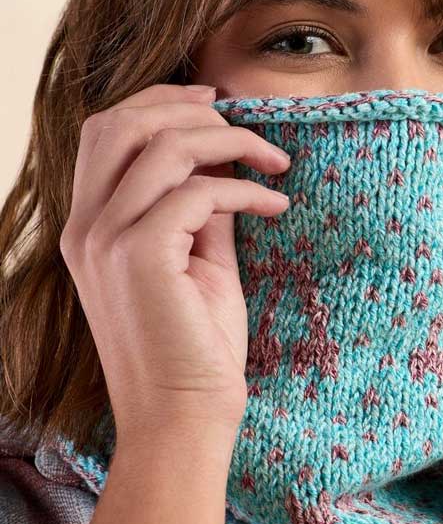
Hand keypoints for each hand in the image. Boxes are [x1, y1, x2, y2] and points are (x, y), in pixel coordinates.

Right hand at [59, 83, 291, 443]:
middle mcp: (85, 227)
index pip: (106, 131)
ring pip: (162, 145)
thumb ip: (200, 207)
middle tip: (248, 128)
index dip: (160, 102)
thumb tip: (227, 158)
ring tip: (275, 164)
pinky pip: (199, 191)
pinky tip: (276, 208)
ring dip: (230, 142)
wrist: (183, 421)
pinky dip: (245, 189)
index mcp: (89, 227)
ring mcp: (105, 240)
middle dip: (191, 109)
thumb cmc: (193, 348)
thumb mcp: (196, 261)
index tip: (214, 103)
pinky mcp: (140, 256)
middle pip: (123, 121)